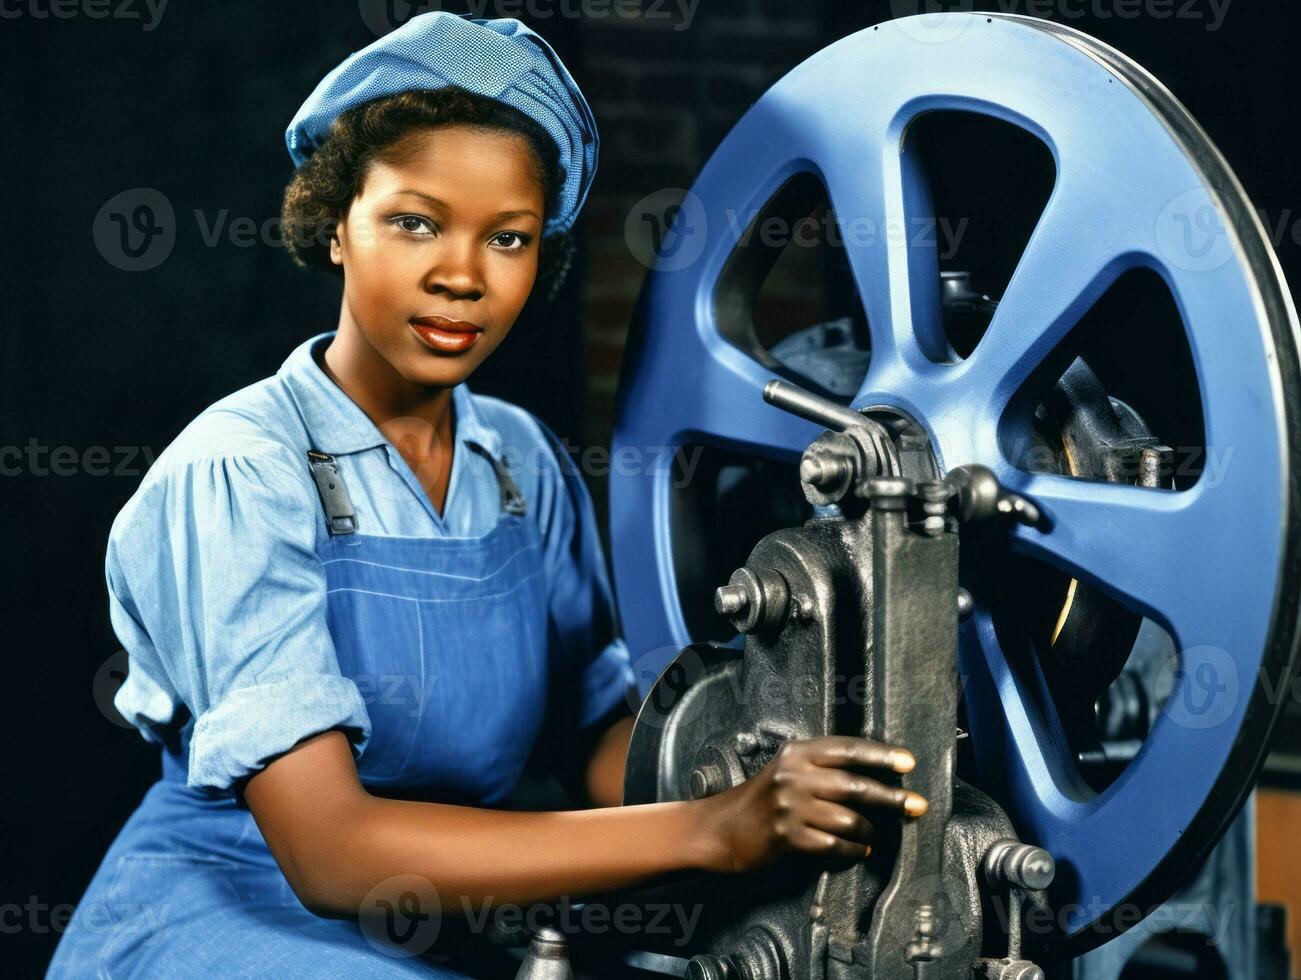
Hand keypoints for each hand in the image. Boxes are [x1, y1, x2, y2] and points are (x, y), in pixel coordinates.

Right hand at [695, 736, 926, 874]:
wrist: (722, 828)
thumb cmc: (762, 799)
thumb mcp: (787, 770)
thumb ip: (822, 767)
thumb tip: (875, 776)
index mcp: (797, 753)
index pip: (847, 748)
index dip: (881, 754)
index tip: (907, 762)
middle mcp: (793, 775)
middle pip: (854, 785)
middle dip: (891, 797)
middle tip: (916, 805)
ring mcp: (789, 806)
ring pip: (847, 819)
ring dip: (868, 830)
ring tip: (873, 834)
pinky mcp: (785, 836)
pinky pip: (833, 846)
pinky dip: (852, 851)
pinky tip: (858, 851)